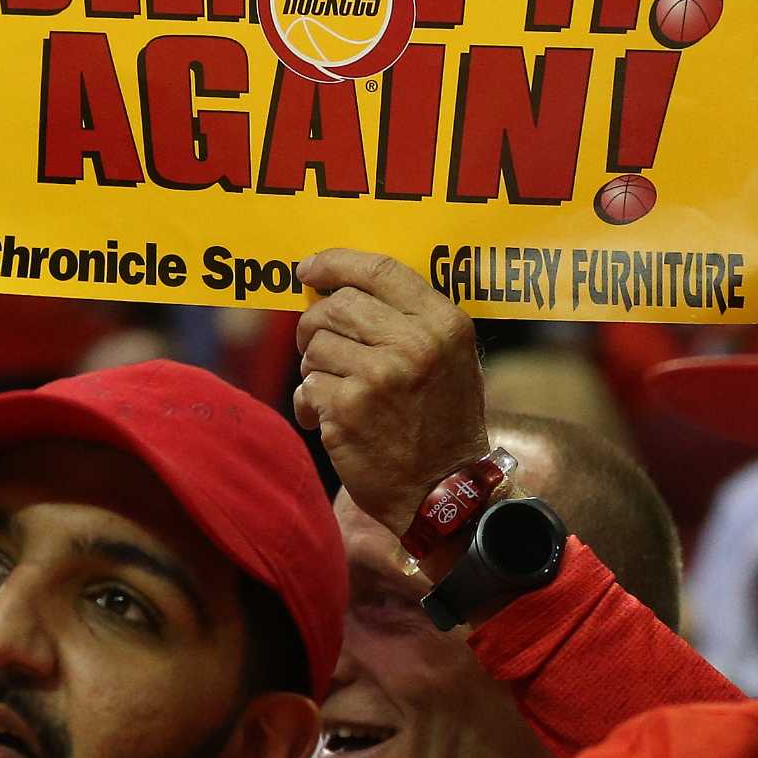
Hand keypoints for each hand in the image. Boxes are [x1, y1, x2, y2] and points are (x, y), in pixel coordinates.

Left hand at [292, 249, 489, 537]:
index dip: (335, 263)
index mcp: (444, 323)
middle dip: (315, 323)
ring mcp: (379, 376)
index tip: (309, 269)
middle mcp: (415, 344)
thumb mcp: (450, 358)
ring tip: (336, 390)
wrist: (444, 494)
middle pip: (337, 304)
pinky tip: (329, 419)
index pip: (380, 269)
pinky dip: (309, 402)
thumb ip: (407, 318)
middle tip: (316, 345)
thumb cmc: (441, 422)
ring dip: (314, 367)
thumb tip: (335, 287)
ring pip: (315, 344)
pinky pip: (306, 386)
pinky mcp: (347, 409)